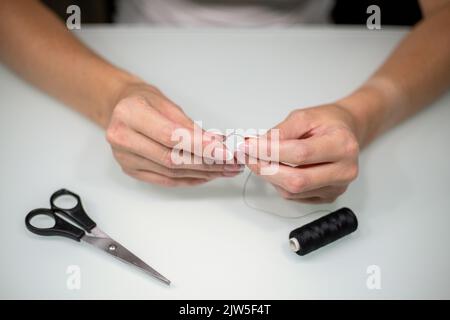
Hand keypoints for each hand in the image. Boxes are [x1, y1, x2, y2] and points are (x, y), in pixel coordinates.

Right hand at [106, 82, 242, 185]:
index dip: (200, 146)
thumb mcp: (168, 104)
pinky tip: (206, 175)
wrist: (120, 108)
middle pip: (171, 158)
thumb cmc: (143, 101)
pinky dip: (189, 179)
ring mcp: (124, 157)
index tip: (223, 152)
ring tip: (224, 169)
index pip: (171, 136)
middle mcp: (122, 137)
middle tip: (230, 163)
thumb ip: (190, 126)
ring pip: (171, 172)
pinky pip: (165, 180)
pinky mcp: (131, 170)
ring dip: (202, 173)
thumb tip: (215, 143)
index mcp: (130, 113)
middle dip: (206, 162)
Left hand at [242, 104, 359, 202]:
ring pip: (292, 191)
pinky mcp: (328, 197)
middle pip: (297, 180)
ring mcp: (337, 187)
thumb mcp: (303, 117)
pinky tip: (279, 168)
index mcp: (342, 145)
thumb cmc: (327, 123)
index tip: (249, 146)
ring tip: (263, 159)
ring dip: (270, 176)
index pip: (300, 154)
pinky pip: (295, 196)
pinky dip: (280, 183)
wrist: (345, 131)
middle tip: (249, 156)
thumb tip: (257, 146)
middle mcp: (344, 170)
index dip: (270, 152)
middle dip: (266, 169)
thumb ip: (280, 133)